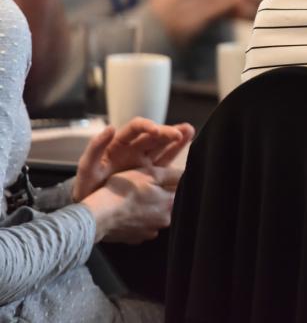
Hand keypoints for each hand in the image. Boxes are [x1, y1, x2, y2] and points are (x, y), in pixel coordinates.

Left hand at [72, 119, 194, 201]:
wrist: (90, 208)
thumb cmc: (87, 185)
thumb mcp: (87, 167)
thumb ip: (95, 148)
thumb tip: (110, 127)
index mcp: (118, 143)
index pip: (135, 128)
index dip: (147, 126)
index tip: (156, 131)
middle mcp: (133, 148)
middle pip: (154, 135)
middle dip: (168, 131)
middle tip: (182, 132)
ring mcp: (143, 160)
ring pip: (163, 145)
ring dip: (177, 137)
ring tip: (190, 131)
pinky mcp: (150, 174)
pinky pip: (165, 160)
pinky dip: (176, 152)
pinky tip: (188, 146)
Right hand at [80, 166, 180, 243]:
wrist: (97, 216)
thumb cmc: (123, 191)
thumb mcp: (149, 173)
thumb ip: (171, 174)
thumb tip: (187, 175)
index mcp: (171, 204)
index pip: (180, 191)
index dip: (171, 184)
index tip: (160, 180)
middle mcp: (164, 221)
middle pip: (168, 206)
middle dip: (160, 198)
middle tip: (145, 189)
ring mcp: (149, 233)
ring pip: (154, 217)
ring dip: (148, 210)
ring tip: (134, 202)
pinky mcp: (135, 239)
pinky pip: (141, 227)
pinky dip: (137, 221)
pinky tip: (127, 214)